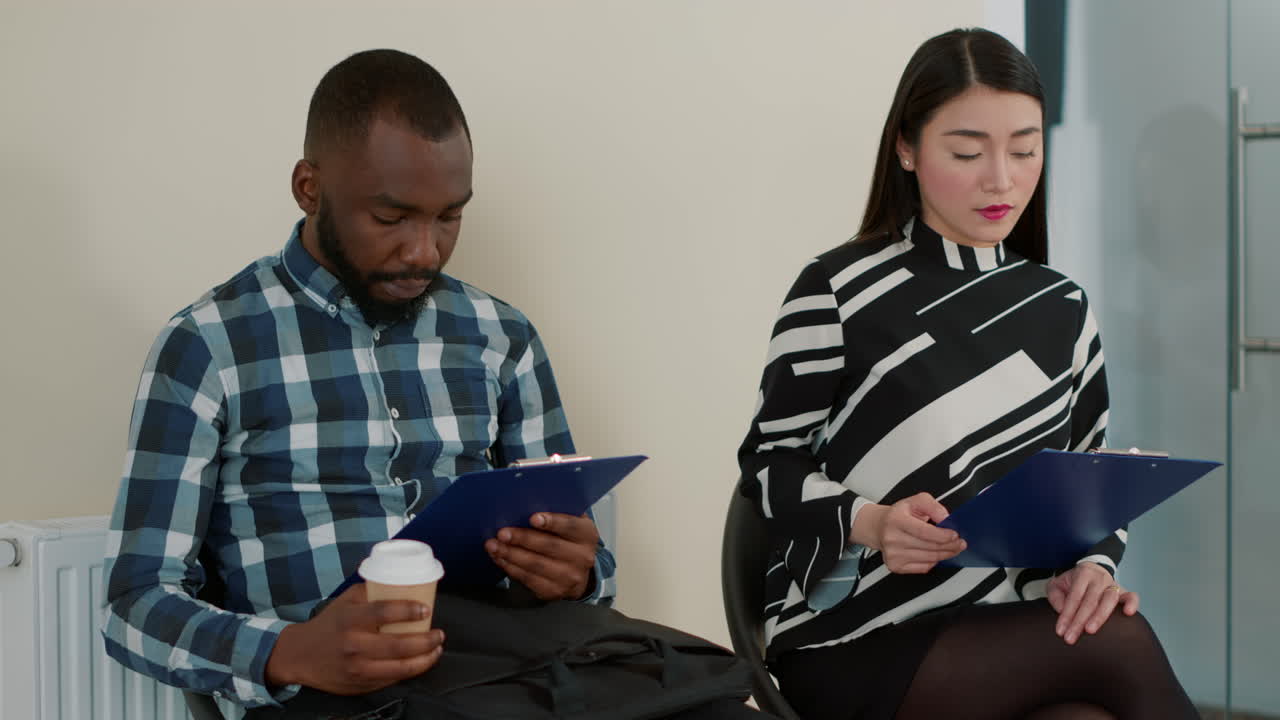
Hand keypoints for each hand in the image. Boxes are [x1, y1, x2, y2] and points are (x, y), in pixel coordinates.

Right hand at [264, 583, 443, 694]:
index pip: (383, 612)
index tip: (426, 608)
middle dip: (426, 640)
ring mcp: (357, 669)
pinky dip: (411, 671)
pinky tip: (421, 662)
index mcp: (350, 619)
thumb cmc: (329, 624)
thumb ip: (371, 591)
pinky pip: (392, 679)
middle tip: (439, 633)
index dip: (409, 610)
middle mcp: (353, 645)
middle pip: (398, 644)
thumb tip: (403, 580)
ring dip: (425, 659)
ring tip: (436, 648)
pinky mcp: (360, 685)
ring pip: (400, 667)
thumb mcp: (345, 601)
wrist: (300, 656)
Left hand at [485, 512, 598, 600]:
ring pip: (536, 565)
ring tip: (494, 545)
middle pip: (550, 547)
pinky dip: (510, 567)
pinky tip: (500, 557)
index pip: (570, 526)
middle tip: (503, 533)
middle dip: (523, 539)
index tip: (533, 518)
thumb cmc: (568, 540)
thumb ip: (555, 510)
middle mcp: (582, 557)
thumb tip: (525, 498)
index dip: (552, 522)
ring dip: (511, 554)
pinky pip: (528, 579)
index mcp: (587, 534)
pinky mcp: (553, 591)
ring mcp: (569, 577)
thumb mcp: (570, 521)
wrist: (578, 572)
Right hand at [852, 493, 965, 573]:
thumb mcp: (915, 501)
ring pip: (929, 559)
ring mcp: (893, 554)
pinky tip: (935, 554)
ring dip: (945, 554)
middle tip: (960, 543)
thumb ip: (932, 506)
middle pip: (929, 547)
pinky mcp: (895, 566)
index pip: (924, 532)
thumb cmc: (899, 515)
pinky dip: (933, 562)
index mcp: (896, 520)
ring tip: (952, 548)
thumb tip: (945, 518)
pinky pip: (923, 568)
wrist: (879, 527)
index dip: (943, 535)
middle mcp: (892, 538)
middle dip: (950, 546)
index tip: (955, 535)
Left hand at [1047, 562, 1139, 644]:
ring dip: (1099, 617)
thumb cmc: (1072, 583)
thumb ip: (1056, 596)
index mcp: (1082, 574)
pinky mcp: (1123, 592)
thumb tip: (1064, 611)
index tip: (1060, 631)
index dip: (1067, 614)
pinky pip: (1131, 596)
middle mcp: (1099, 578)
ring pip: (1109, 600)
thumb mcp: (1057, 584)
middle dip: (1079, 621)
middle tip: (1071, 637)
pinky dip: (1132, 603)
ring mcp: (1113, 584)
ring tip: (1090, 631)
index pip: (1074, 596)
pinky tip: (1128, 613)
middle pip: (1090, 601)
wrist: (1091, 571)